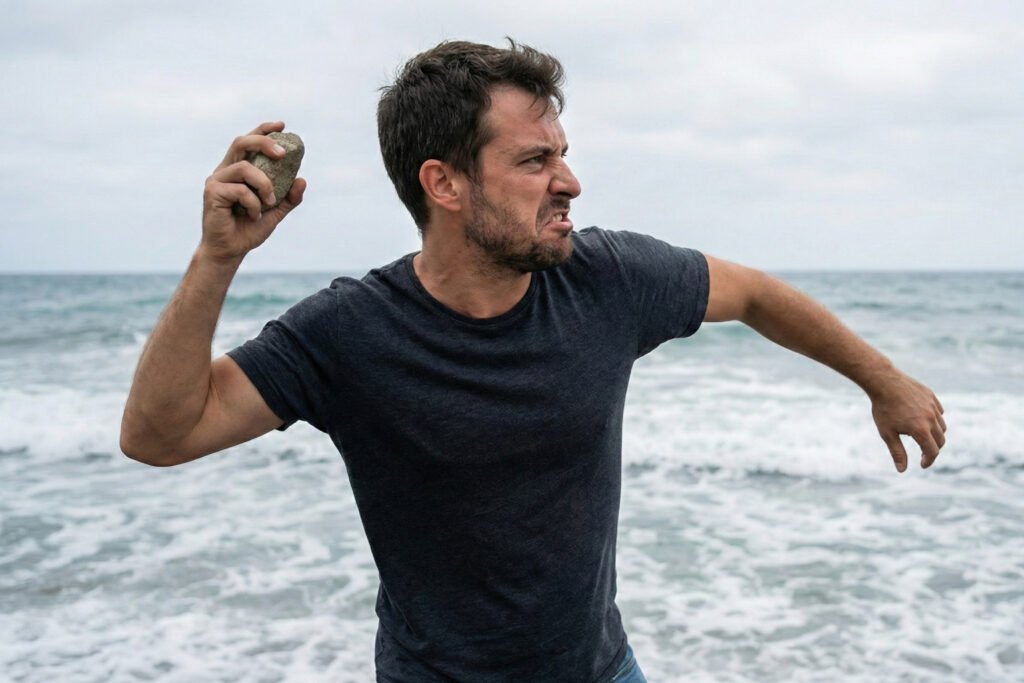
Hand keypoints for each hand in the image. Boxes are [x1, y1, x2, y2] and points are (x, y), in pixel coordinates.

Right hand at [200, 121, 306, 263]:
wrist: (231, 251)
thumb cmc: (249, 229)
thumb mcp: (275, 212)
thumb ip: (288, 197)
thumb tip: (303, 180)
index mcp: (238, 170)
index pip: (249, 142)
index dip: (263, 130)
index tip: (282, 125)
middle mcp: (225, 170)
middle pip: (241, 142)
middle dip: (264, 143)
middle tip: (283, 154)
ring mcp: (216, 180)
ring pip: (244, 168)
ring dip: (264, 184)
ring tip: (270, 202)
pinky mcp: (212, 193)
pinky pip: (240, 190)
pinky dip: (254, 203)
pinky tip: (255, 215)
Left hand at [869, 370, 946, 472]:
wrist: (883, 381)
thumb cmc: (883, 409)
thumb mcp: (887, 433)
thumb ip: (897, 452)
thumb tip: (902, 470)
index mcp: (921, 430)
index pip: (932, 451)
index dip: (928, 460)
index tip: (922, 464)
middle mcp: (931, 418)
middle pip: (940, 440)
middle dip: (933, 449)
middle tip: (923, 453)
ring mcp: (933, 406)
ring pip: (942, 426)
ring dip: (936, 435)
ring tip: (923, 437)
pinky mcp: (931, 396)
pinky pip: (939, 412)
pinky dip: (935, 419)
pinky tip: (924, 420)